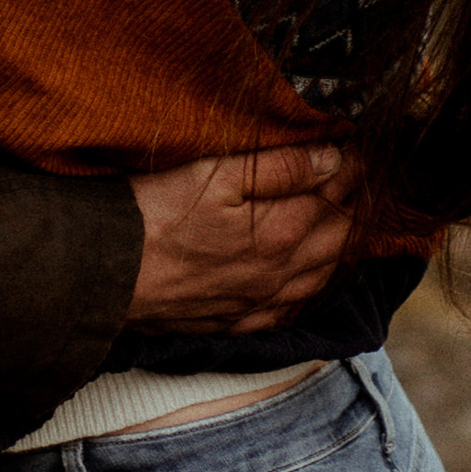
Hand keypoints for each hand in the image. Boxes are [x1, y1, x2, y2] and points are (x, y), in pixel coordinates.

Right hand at [122, 144, 354, 334]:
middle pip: (336, 240)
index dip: (352, 170)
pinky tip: (307, 282)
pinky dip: (308, 291)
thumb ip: (281, 168)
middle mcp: (279, 274)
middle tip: (363, 182)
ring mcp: (258, 303)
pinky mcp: (235, 322)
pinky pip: (290, 311)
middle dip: (355, 208)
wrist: (107, 275)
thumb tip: (335, 159)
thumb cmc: (157, 213)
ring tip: (347, 225)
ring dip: (338, 250)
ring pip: (319, 279)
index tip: (361, 149)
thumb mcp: (217, 174)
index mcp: (281, 232)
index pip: (335, 197)